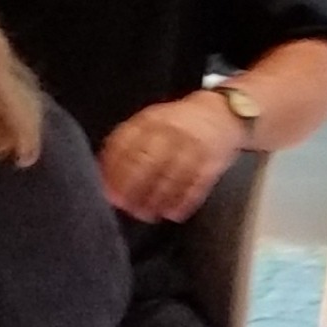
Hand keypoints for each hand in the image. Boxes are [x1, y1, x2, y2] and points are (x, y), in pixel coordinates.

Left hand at [99, 92, 249, 223]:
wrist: (222, 113)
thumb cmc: (175, 126)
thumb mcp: (149, 125)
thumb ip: (127, 147)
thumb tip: (105, 179)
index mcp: (150, 120)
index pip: (126, 144)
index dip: (115, 171)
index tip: (109, 192)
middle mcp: (171, 130)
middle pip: (148, 160)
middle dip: (134, 187)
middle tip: (126, 207)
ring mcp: (194, 145)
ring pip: (172, 175)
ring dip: (157, 198)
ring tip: (146, 214)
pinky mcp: (214, 160)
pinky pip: (197, 183)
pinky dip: (184, 201)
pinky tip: (172, 213)